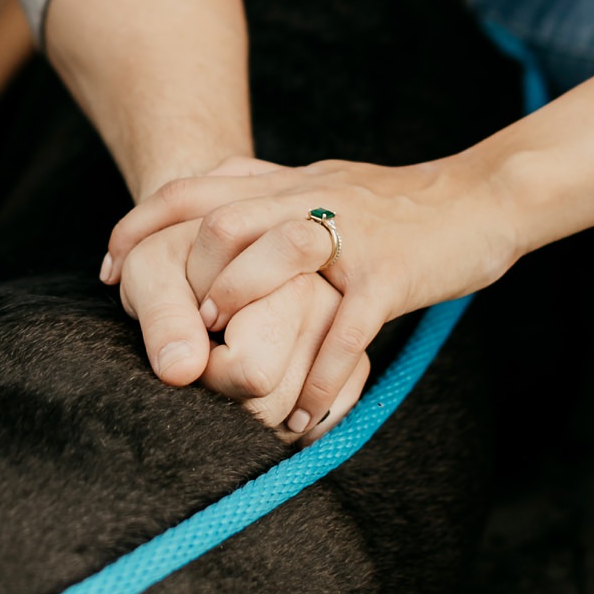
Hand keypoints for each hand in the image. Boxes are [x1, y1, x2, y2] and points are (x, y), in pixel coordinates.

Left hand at [106, 154, 520, 435]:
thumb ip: (271, 201)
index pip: (194, 187)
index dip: (141, 223)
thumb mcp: (324, 187)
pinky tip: (306, 411)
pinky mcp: (390, 275)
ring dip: (239, 311)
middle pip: (223, 220)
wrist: (484, 198)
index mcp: (288, 182)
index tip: (109, 266)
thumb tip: (211, 226)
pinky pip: (346, 328)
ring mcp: (350, 237)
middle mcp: (310, 199)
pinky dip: (321, 375)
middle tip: (178, 327)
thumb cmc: (401, 205)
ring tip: (226, 362)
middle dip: (185, 276)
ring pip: (274, 260)